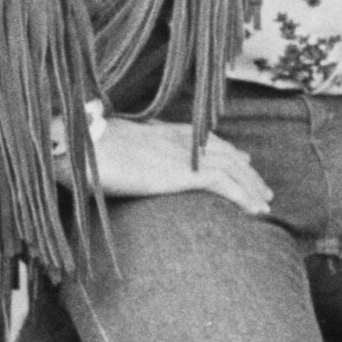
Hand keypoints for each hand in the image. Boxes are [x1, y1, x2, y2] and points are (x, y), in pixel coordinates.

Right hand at [65, 117, 273, 214]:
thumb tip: (120, 160)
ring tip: (265, 205)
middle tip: (262, 190)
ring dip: (252, 187)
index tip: (243, 160)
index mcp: (164, 130)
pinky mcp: (183, 172)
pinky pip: (226, 184)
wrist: (76, 147)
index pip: (206, 139)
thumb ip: (126, 150)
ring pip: (234, 169)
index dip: (227, 150)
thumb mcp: (109, 145)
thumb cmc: (83, 148)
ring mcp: (184, 155)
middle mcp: (180, 139)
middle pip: (227, 153)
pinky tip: (255, 211)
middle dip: (248, 172)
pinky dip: (245, 196)